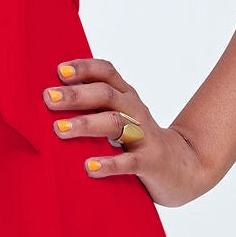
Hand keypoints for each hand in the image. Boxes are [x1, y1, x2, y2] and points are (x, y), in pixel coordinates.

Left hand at [41, 56, 214, 207]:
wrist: (187, 168)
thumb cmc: (141, 144)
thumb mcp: (121, 121)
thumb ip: (94, 111)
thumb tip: (49, 104)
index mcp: (127, 98)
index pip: (108, 73)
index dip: (85, 68)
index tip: (59, 70)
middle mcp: (136, 112)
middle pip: (107, 95)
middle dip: (76, 95)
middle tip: (48, 98)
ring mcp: (144, 137)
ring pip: (116, 123)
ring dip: (86, 124)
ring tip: (60, 129)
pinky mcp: (151, 163)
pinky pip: (129, 162)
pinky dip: (109, 164)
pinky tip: (89, 166)